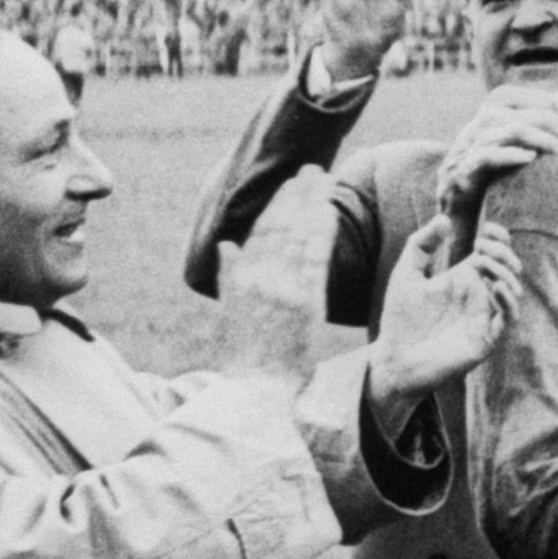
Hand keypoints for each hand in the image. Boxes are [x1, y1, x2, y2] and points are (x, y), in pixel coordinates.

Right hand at [216, 166, 335, 389]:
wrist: (256, 390)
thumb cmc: (244, 356)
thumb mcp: (229, 313)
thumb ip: (230, 276)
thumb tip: (228, 245)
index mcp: (241, 279)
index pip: (261, 231)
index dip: (278, 204)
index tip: (290, 184)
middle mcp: (259, 278)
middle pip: (281, 225)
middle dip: (298, 193)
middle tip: (313, 169)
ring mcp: (282, 288)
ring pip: (298, 234)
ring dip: (312, 203)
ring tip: (325, 179)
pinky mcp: (305, 301)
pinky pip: (314, 257)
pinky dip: (321, 230)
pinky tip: (329, 210)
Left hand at [369, 217, 521, 405]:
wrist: (394, 359)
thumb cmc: (400, 320)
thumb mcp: (405, 274)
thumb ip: (420, 244)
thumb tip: (444, 219)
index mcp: (464, 278)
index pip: (494, 253)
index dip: (498, 238)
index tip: (488, 229)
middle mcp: (478, 295)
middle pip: (508, 267)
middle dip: (503, 252)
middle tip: (483, 248)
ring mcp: (483, 316)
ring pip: (513, 290)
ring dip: (506, 273)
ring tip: (484, 266)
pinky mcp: (485, 338)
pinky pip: (508, 318)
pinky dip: (508, 301)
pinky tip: (496, 287)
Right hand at [436, 85, 557, 218]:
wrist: (455, 209)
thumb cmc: (488, 175)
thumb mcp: (514, 149)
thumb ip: (538, 131)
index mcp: (485, 117)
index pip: (512, 95)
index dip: (544, 98)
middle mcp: (475, 127)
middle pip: (521, 114)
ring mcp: (467, 148)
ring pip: (509, 130)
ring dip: (542, 138)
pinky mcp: (462, 172)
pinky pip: (486, 156)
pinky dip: (510, 154)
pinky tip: (531, 157)